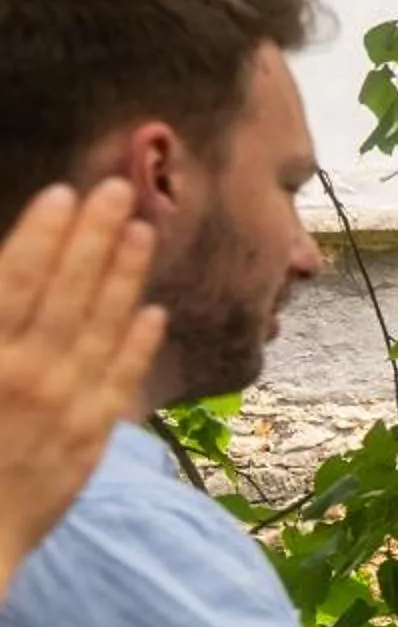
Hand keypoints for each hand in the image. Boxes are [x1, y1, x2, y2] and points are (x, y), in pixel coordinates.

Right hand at [0, 181, 163, 601]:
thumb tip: (9, 286)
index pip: (14, 282)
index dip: (41, 235)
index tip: (64, 193)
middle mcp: (25, 376)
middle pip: (67, 292)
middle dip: (94, 235)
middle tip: (119, 187)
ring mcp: (63, 407)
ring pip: (102, 327)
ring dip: (125, 275)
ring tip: (144, 230)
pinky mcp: (89, 439)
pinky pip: (120, 381)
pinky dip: (139, 344)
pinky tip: (154, 311)